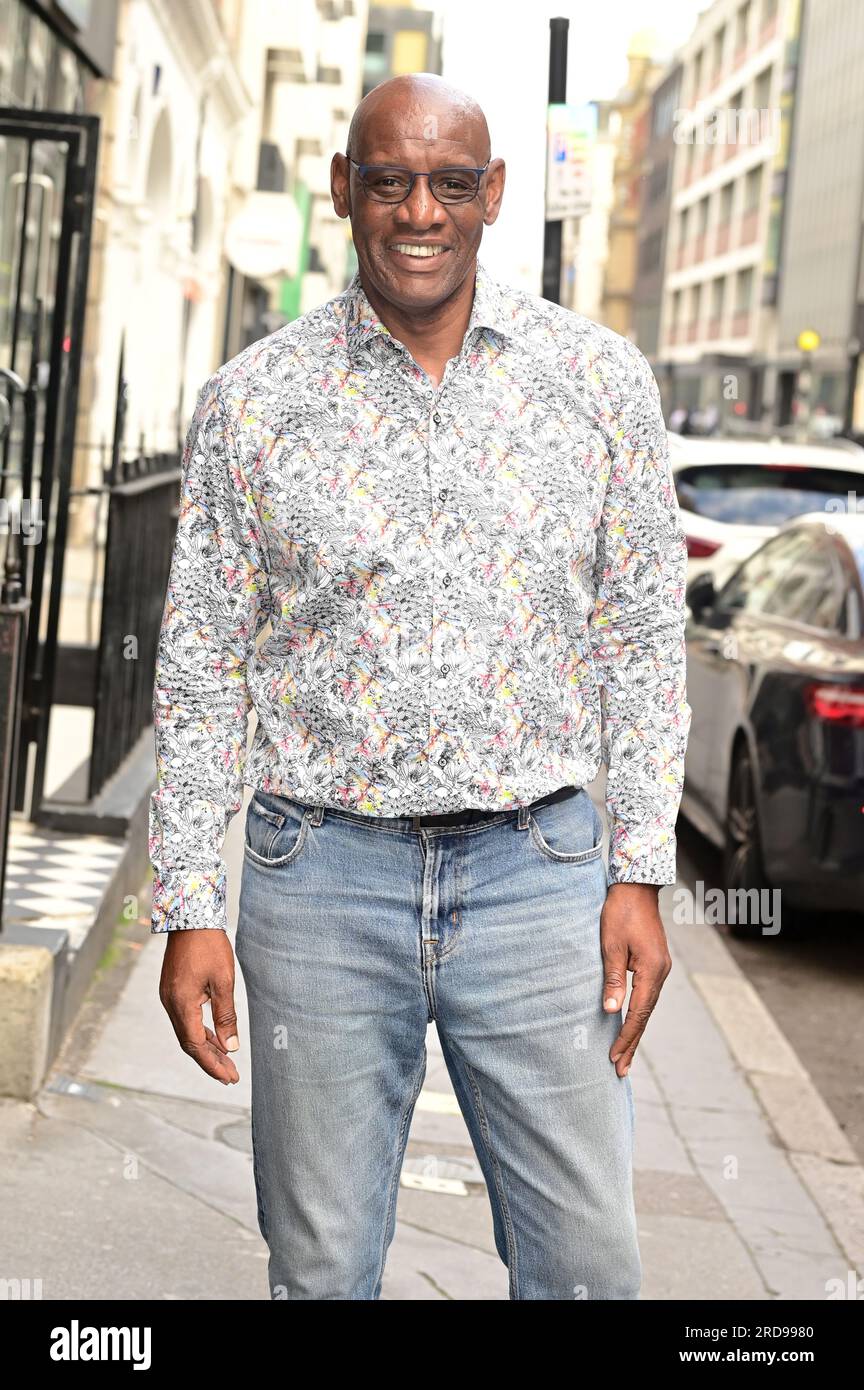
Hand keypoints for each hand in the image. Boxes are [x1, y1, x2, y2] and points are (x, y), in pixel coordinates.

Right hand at [159, 929, 240, 1084]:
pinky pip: (185, 1019)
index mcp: (182, 1004)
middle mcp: (170, 1004)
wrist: (189, 917)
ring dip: (205, 1047)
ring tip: (225, 1062)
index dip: (213, 1064)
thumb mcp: (223, 981)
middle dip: (210, 1061)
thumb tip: (231, 1047)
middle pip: (189, 1043)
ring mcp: (169, 997)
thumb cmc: (209, 946)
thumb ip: (226, 1015)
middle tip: (230, 1076)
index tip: (230, 1077)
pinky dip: (200, 1031)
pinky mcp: (172, 990)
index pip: (196, 1045)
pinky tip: (214, 1037)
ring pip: (186, 1032)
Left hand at [600, 882, 671, 1077]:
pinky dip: (637, 1013)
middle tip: (620, 1069)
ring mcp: (659, 968)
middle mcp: (660, 973)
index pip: (638, 1013)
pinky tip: (630, 1024)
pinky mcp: (654, 964)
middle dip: (632, 1043)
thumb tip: (611, 1011)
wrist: (636, 888)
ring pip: (647, 1007)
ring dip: (635, 1030)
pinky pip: (646, 996)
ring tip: (623, 1055)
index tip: (613, 1057)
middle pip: (646, 1015)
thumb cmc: (620, 913)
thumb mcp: (611, 946)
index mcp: (652, 970)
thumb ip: (613, 980)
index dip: (626, 1037)